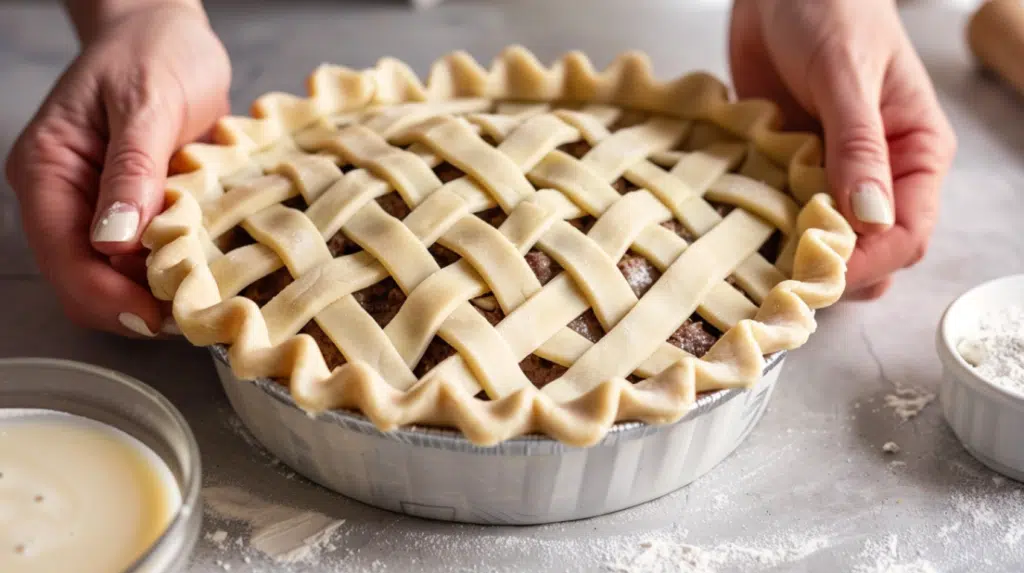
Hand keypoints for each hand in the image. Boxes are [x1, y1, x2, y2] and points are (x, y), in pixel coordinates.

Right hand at [5, 0, 229, 335]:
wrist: (169, 30)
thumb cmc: (154, 51)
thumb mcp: (147, 103)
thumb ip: (131, 170)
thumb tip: (114, 241)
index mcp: (47, 172)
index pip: (64, 258)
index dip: (111, 298)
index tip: (165, 315)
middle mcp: (66, 199)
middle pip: (87, 282)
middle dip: (137, 305)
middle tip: (199, 313)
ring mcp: (101, 208)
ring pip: (120, 280)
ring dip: (162, 292)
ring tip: (212, 296)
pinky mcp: (139, 211)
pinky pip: (151, 259)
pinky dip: (179, 271)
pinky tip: (214, 272)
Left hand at [728, 0, 955, 298]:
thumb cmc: (830, 9)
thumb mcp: (846, 74)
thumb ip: (858, 145)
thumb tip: (870, 219)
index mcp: (915, 154)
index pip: (908, 235)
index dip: (869, 263)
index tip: (821, 272)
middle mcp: (878, 175)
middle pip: (868, 253)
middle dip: (831, 271)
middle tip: (782, 278)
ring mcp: (829, 176)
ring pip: (820, 243)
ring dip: (791, 257)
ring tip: (755, 263)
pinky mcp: (786, 170)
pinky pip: (778, 217)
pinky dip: (761, 231)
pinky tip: (735, 233)